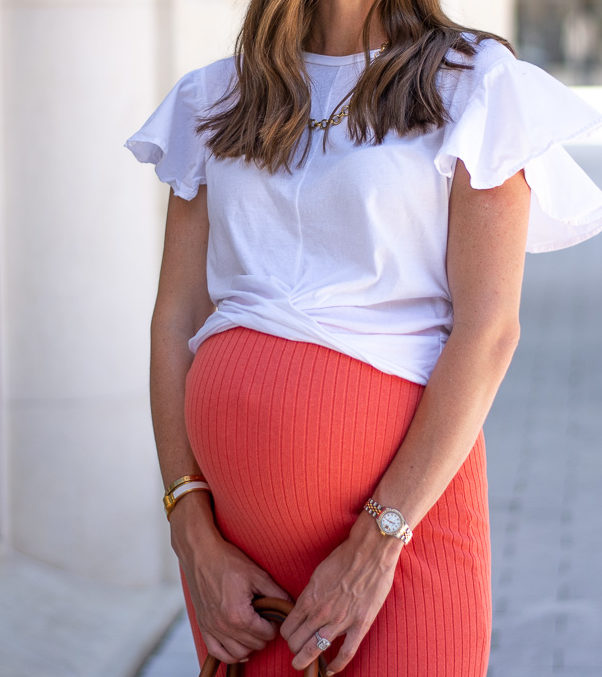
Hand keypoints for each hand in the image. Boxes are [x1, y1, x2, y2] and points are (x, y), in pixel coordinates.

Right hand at [171, 493, 292, 663]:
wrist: (201, 555)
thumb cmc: (228, 562)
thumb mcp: (257, 574)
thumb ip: (275, 592)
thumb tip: (289, 605)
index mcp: (239, 615)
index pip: (266, 634)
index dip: (275, 625)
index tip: (274, 615)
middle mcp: (224, 626)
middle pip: (253, 645)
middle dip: (264, 635)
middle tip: (266, 621)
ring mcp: (212, 628)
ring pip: (237, 653)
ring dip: (249, 646)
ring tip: (255, 632)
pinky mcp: (203, 626)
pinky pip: (217, 652)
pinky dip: (229, 654)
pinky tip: (239, 647)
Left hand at [280, 511, 403, 673]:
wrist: (370, 551)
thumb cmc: (344, 557)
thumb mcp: (318, 573)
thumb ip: (311, 593)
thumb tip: (305, 606)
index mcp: (309, 597)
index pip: (288, 627)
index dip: (287, 634)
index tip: (290, 635)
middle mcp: (321, 612)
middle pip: (297, 642)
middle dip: (294, 648)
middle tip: (295, 650)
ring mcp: (340, 620)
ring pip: (315, 650)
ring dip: (305, 660)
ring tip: (301, 664)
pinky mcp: (360, 624)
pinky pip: (346, 653)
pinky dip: (336, 665)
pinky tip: (330, 671)